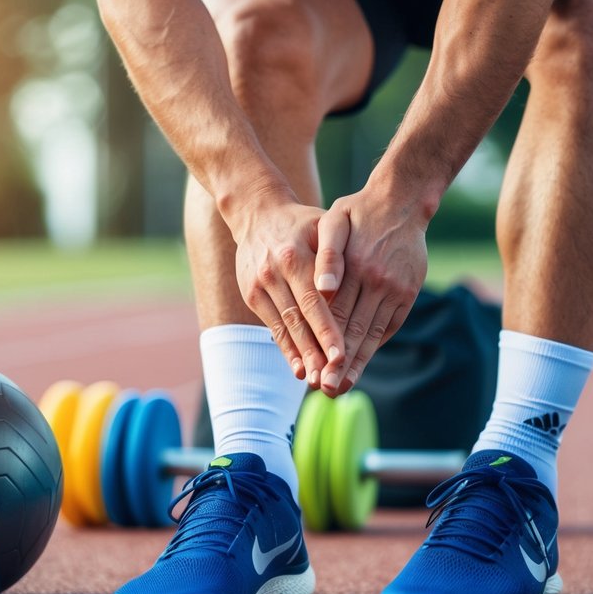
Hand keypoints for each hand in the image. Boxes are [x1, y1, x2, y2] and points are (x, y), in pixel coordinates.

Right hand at [231, 199, 345, 387]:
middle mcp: (273, 273)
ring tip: (316, 379)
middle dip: (314, 350)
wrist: (257, 213)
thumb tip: (339, 290)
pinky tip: (298, 368)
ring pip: (284, 326)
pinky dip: (285, 348)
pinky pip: (272, 326)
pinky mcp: (251, 294)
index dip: (327, 330)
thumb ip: (334, 255)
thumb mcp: (323, 225)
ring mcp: (259, 285)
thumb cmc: (302, 222)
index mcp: (294, 256)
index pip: (313, 300)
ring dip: (300, 355)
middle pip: (297, 319)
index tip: (341, 355)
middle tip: (330, 377)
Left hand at [314, 188, 426, 395]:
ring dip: (360, 361)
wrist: (400, 200)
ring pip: (374, 332)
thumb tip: (322, 287)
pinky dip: (376, 343)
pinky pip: (391, 324)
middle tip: (328, 390)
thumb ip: (328, 253)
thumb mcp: (336, 221)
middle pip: (357, 331)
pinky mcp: (408, 291)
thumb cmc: (358, 211)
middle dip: (342, 364)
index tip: (315, 371)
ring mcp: (397, 289)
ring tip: (344, 385)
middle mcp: (380, 283)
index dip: (326, 346)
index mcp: (358, 268)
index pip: (338, 315)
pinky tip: (363, 361)